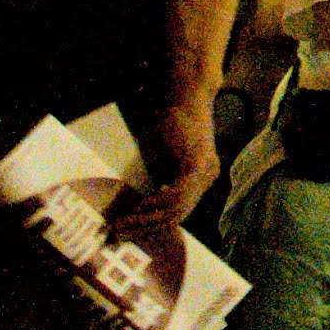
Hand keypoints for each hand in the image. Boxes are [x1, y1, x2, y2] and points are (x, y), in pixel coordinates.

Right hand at [132, 94, 218, 236]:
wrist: (185, 95)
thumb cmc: (170, 122)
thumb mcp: (162, 157)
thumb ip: (158, 179)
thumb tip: (139, 206)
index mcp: (201, 178)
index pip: (179, 212)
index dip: (154, 226)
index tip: (131, 233)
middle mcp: (207, 178)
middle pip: (178, 216)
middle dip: (147, 228)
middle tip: (122, 235)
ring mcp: (205, 173)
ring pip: (177, 209)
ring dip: (147, 219)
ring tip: (124, 224)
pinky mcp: (198, 165)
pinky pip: (177, 194)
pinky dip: (157, 203)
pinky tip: (140, 207)